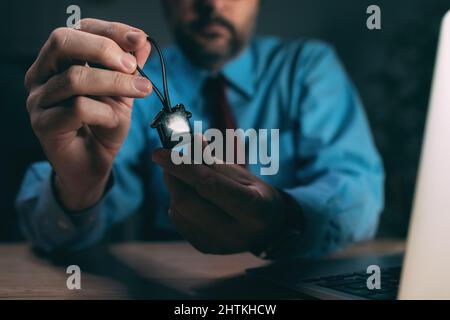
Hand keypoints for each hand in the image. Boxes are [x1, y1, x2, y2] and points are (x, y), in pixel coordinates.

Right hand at [25, 19, 151, 210]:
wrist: (93, 164)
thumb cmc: (104, 126)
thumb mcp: (123, 93)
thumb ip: (130, 68)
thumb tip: (143, 42)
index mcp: (59, 61)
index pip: (78, 29)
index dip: (110, 30)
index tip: (139, 39)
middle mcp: (42, 75)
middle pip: (63, 42)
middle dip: (104, 49)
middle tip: (132, 66)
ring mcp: (38, 99)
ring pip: (74, 77)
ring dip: (115, 83)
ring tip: (140, 90)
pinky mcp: (42, 124)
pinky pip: (76, 108)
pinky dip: (104, 112)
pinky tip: (114, 120)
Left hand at [152, 148, 288, 254]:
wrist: (268, 228)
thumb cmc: (255, 194)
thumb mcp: (242, 173)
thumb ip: (213, 161)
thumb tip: (187, 142)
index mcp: (254, 210)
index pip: (209, 185)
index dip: (182, 166)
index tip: (159, 152)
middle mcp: (237, 233)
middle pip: (188, 201)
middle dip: (172, 177)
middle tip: (168, 159)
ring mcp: (220, 245)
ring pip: (180, 211)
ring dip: (175, 187)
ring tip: (184, 175)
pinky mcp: (206, 247)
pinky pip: (179, 220)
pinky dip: (178, 202)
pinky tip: (190, 194)